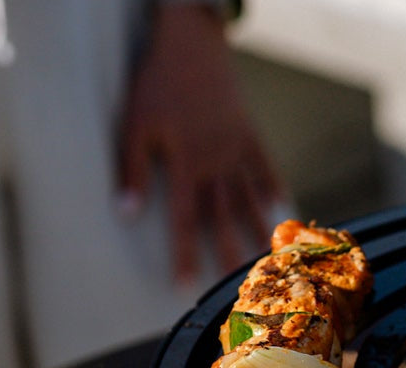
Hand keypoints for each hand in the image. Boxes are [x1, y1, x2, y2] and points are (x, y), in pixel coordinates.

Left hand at [118, 3, 283, 281]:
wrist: (190, 41)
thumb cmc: (157, 82)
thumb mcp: (135, 123)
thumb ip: (132, 170)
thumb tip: (125, 213)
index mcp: (187, 164)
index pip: (185, 220)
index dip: (185, 255)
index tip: (186, 286)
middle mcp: (216, 163)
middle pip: (222, 218)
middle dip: (227, 254)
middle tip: (236, 288)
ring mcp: (235, 149)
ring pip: (247, 197)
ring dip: (256, 228)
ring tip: (266, 256)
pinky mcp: (247, 132)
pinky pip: (263, 164)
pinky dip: (271, 184)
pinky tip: (281, 204)